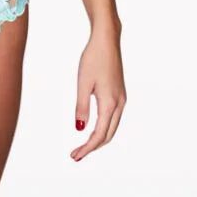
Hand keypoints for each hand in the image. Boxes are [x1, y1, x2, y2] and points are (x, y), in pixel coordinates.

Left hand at [72, 24, 125, 161]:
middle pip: (108, 135)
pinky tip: (92, 130)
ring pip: (112, 128)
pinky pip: (113, 118)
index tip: (74, 156)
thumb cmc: (93, 59)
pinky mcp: (119, 94)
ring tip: (82, 147)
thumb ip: (81, 107)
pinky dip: (103, 129)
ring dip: (98, 140)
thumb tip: (80, 129)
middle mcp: (119, 104)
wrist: (107, 41)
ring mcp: (121, 99)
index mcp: (110, 103)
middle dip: (92, 148)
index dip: (87, 148)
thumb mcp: (82, 84)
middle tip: (75, 155)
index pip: (99, 135)